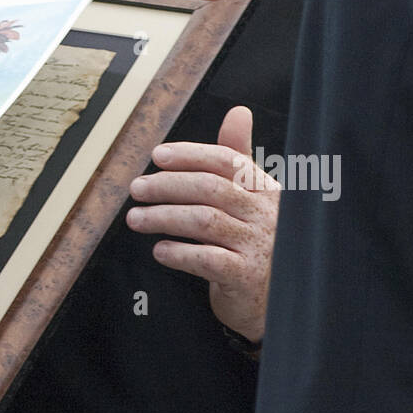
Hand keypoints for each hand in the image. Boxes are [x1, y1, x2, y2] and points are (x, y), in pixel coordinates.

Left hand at [125, 106, 279, 343]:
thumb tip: (238, 111)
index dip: (190, 154)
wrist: (276, 301)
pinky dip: (178, 253)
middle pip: (210, 188)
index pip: (226, 161)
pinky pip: (206, 259)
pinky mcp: (246, 278)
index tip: (157, 155)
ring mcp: (258, 247)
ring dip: (163, 217)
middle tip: (137, 188)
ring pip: (204, 221)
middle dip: (167, 184)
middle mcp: (266, 215)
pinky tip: (160, 250)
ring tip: (136, 218)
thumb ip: (238, 158)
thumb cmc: (256, 242)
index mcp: (266, 190)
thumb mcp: (252, 198)